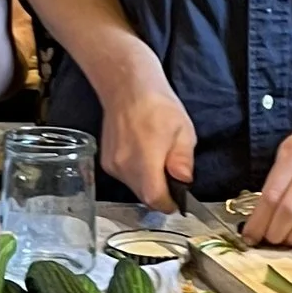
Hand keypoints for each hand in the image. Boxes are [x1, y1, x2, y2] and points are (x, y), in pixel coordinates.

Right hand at [95, 72, 198, 212]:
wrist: (127, 88)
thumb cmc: (157, 105)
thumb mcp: (183, 131)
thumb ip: (183, 161)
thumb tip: (184, 181)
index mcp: (145, 160)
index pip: (155, 199)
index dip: (169, 204)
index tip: (179, 202)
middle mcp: (124, 167)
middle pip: (144, 196)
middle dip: (161, 193)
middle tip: (173, 179)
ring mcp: (112, 165)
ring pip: (135, 188)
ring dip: (149, 183)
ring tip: (158, 161)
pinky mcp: (107, 162)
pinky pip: (126, 178)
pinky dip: (137, 174)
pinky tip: (144, 155)